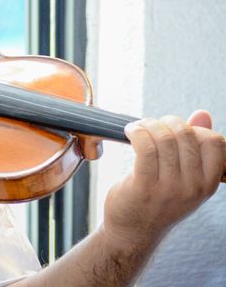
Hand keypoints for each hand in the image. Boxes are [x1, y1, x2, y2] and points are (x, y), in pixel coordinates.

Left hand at [102, 112, 225, 251]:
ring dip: (148, 125)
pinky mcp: (144, 186)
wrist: (133, 231)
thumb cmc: (158, 200)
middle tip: (152, 126)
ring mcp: (169, 188)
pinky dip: (137, 132)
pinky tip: (130, 131)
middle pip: (186, 135)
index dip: (194, 128)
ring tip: (138, 127)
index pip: (215, 142)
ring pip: (164, 139)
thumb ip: (195, 146)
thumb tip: (202, 114)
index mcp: (207, 184)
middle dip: (166, 122)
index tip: (176, 131)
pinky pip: (145, 147)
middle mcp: (192, 187)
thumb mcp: (185, 178)